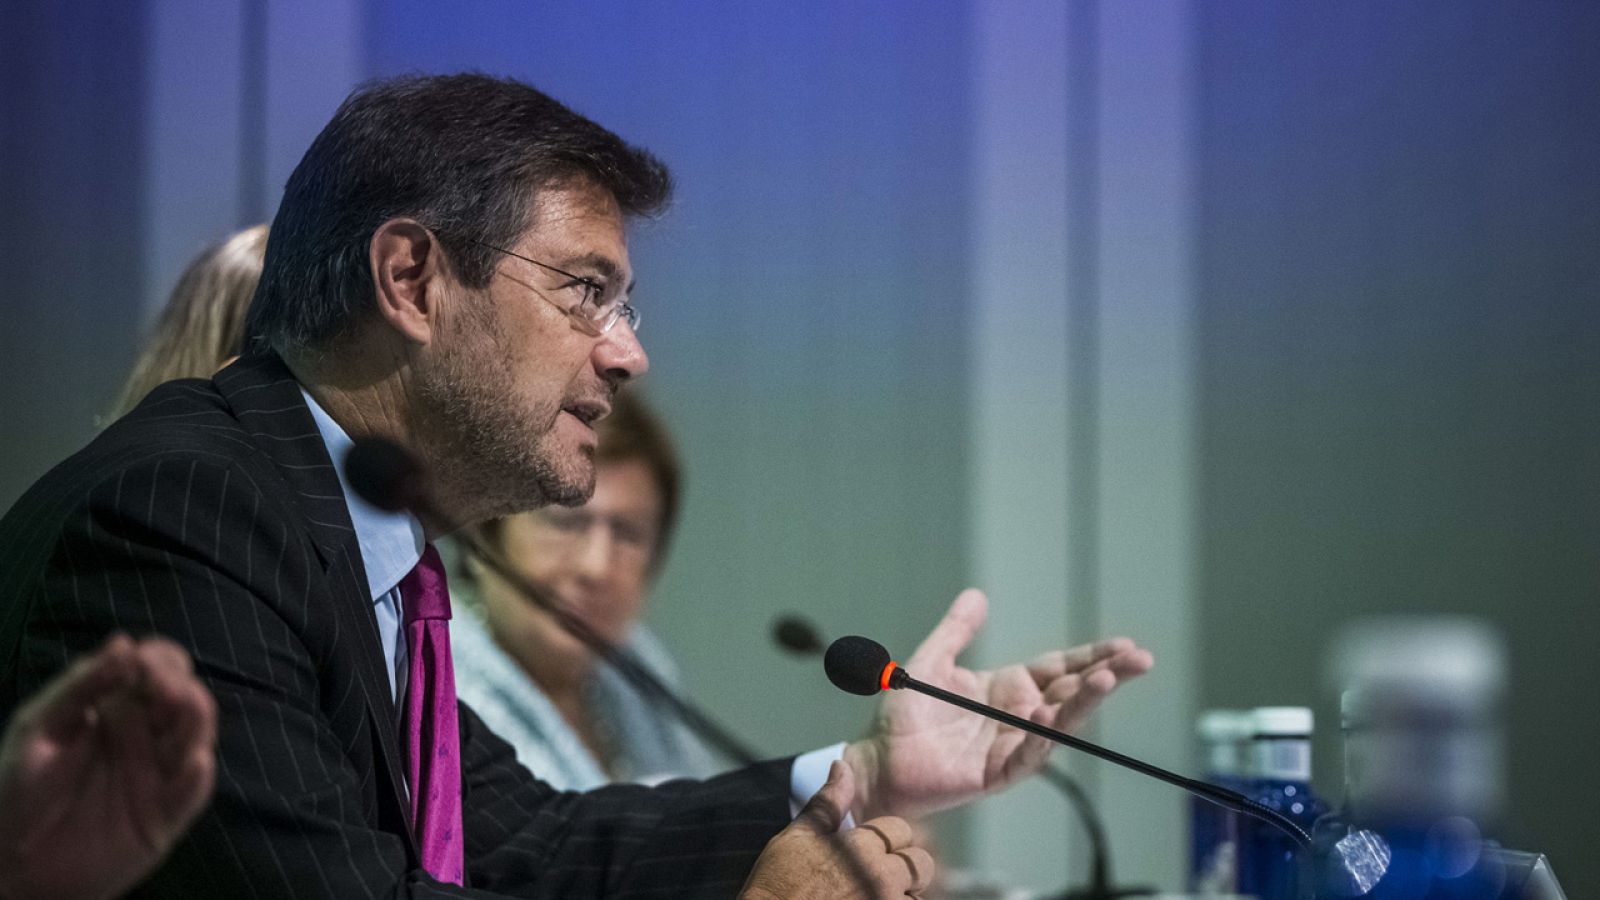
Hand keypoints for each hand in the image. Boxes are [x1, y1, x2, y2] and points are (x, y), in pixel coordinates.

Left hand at [0, 634, 217, 899]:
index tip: (142, 663)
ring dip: (198, 718)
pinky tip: (194, 762)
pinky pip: (193, 792)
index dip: (159, 660)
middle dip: (180, 685)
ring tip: (186, 707)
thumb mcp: (38, 727)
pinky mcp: (166, 814)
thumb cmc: (19, 792)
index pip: (158, 669)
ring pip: (197, 737)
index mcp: (119, 708)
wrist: (13, 864)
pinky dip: (198, 776)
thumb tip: (125, 642)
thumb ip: (81, 686)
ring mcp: (159, 773)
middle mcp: (147, 735)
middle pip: (185, 697)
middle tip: (162, 687)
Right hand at [741, 761, 933, 899]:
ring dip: (903, 893)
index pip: (901, 830)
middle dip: (905, 865)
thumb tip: (842, 768)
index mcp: (862, 847)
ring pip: (917, 895)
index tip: (873, 848)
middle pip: (920, 863)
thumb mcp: (799, 835)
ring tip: (873, 894)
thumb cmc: (778, 886)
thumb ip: (829, 801)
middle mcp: (879, 878)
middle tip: (880, 874)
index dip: (887, 837)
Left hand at [844, 589, 1152, 819]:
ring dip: (1083, 702)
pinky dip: (1038, 736)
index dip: (1093, 656)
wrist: (879, 759)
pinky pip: (1026, 755)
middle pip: (1072, 693)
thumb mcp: (932, 662)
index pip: (1061, 668)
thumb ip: (956, 631)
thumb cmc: (904, 717)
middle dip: (1107, 675)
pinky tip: (1048, 715)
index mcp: (1009, 687)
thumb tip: (977, 595)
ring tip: (1105, 679)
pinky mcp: (998, 773)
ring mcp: (1012, 745)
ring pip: (1059, 723)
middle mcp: (1018, 716)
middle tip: (1140, 659)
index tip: (1125, 645)